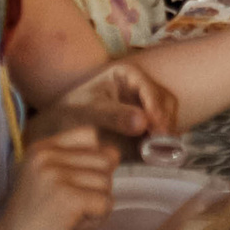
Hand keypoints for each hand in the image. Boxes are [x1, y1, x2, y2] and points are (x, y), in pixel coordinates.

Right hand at [0, 123, 119, 229]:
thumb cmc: (31, 222)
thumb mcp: (45, 179)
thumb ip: (74, 163)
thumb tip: (115, 154)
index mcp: (40, 148)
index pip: (89, 135)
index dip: (93, 160)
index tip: (74, 184)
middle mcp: (47, 156)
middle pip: (104, 160)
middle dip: (96, 187)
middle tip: (71, 207)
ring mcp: (56, 176)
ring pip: (107, 183)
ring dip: (96, 206)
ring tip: (69, 218)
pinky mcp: (67, 198)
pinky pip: (105, 203)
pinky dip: (96, 220)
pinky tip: (73, 227)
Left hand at [40, 52, 181, 145]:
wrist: (61, 129)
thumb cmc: (72, 113)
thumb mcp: (90, 112)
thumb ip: (115, 116)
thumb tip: (143, 122)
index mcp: (128, 74)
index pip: (151, 90)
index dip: (157, 111)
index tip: (156, 132)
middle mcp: (142, 88)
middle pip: (166, 103)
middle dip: (165, 124)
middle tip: (160, 145)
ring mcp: (146, 107)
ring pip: (169, 118)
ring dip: (166, 135)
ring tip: (155, 151)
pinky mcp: (147, 126)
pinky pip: (162, 134)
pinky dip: (162, 144)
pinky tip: (153, 155)